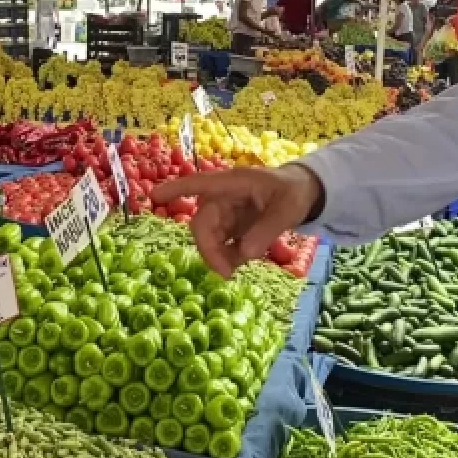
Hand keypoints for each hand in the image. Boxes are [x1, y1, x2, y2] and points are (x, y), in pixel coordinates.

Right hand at [151, 165, 323, 277]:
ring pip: (208, 238)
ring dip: (218, 257)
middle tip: (225, 274)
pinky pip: (220, 246)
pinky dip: (227, 258)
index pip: (200, 184)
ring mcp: (225, 214)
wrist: (304, 193)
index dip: (176, 189)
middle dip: (208, 249)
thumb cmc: (293, 192)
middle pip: (202, 224)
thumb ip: (268, 229)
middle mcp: (223, 198)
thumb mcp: (289, 208)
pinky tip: (240, 263)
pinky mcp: (230, 228)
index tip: (153, 197)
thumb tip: (245, 254)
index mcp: (233, 183)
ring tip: (235, 271)